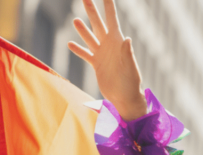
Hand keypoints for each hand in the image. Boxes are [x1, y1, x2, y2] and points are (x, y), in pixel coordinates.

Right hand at [69, 0, 146, 119]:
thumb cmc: (132, 84)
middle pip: (98, 24)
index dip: (108, 6)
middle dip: (91, 10)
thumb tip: (127, 38)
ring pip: (90, 37)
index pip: (112, 20)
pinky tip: (70, 44)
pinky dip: (78, 49)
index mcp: (118, 43)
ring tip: (75, 19)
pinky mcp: (96, 64)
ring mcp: (102, 54)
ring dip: (82, 29)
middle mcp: (109, 46)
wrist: (125, 98)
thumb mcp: (130, 68)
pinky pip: (85, 54)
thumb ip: (128, 53)